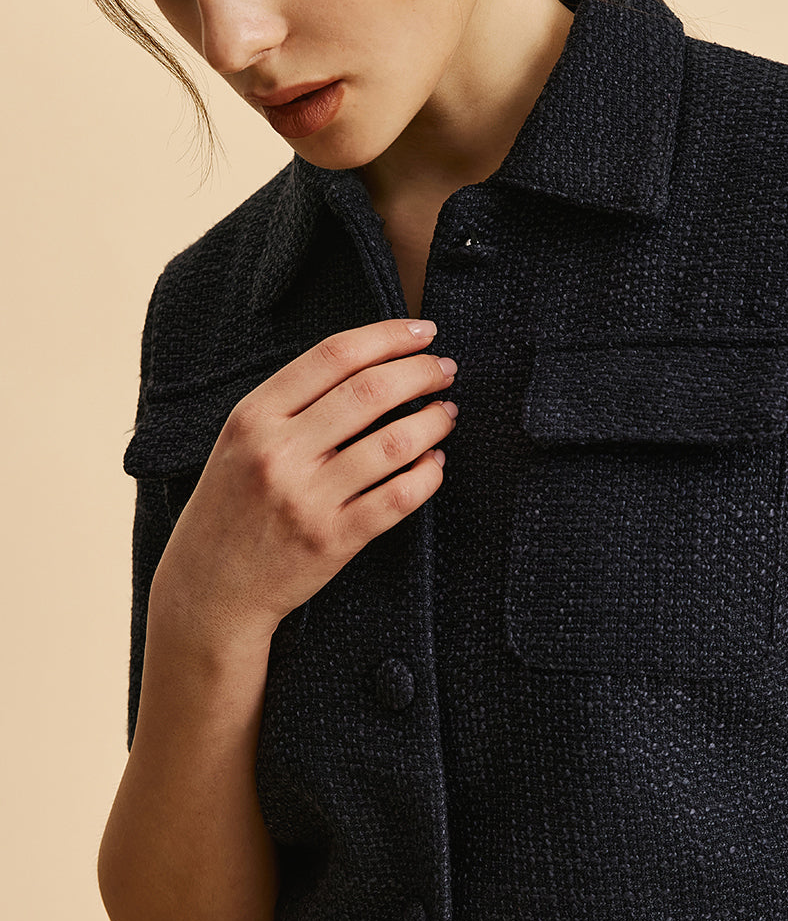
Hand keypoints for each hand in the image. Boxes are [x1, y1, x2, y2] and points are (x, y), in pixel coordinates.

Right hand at [152, 319, 457, 638]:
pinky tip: (435, 463)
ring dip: (433, 421)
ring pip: (394, 443)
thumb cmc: (231, 506)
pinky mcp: (333, 541)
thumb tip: (372, 364)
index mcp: (253, 417)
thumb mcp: (240, 441)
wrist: (207, 588)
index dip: (389, 336)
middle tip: (446, 369)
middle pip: (371, 391)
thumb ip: (293, 403)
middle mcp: (279, 452)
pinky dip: (428, 474)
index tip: (424, 332)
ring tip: (447, 413)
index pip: (334, 355)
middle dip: (421, 372)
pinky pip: (399, 497)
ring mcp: (307, 499)